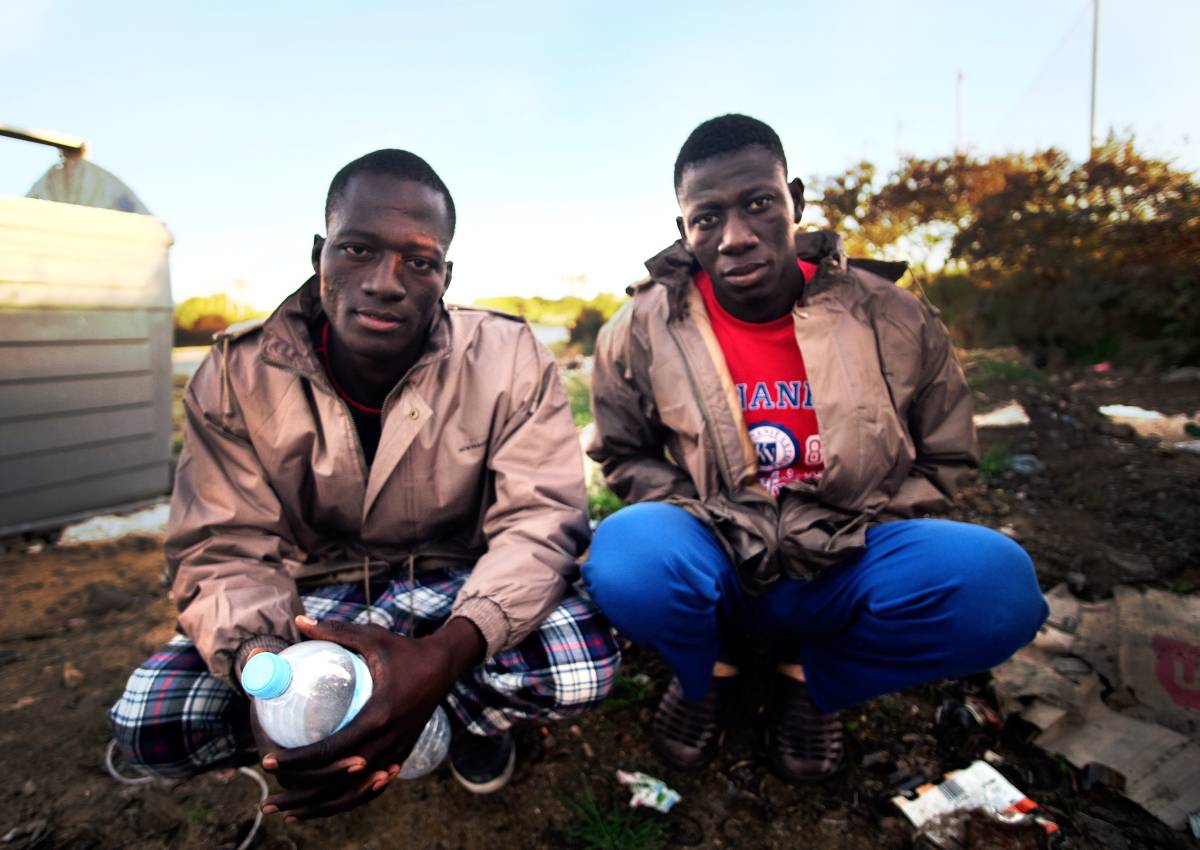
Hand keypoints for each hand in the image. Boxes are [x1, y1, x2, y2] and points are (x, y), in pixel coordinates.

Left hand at [260, 614, 483, 819]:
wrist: (445, 666)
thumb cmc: (405, 650)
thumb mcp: (372, 637)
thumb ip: (334, 631)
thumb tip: (298, 623)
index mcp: (380, 715)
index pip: (332, 749)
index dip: (297, 760)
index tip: (269, 761)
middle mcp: (389, 741)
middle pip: (339, 782)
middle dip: (300, 793)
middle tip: (268, 800)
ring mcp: (397, 753)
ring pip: (354, 793)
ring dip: (319, 807)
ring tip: (288, 813)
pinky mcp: (401, 757)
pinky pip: (370, 788)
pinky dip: (345, 802)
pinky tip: (323, 806)